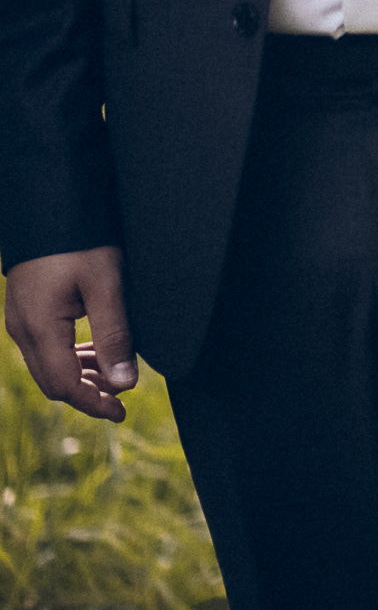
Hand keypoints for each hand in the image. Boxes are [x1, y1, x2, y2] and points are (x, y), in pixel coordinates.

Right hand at [5, 246, 136, 421]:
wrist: (49, 198)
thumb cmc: (80, 237)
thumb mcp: (105, 282)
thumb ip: (114, 334)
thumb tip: (125, 384)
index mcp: (39, 327)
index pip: (64, 386)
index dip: (93, 403)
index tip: (122, 411)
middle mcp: (22, 329)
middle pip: (53, 381)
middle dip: (88, 394)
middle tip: (122, 401)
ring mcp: (20, 319)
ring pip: (48, 365)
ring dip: (80, 376)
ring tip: (115, 379)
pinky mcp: (26, 308)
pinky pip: (45, 347)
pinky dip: (70, 357)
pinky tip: (96, 353)